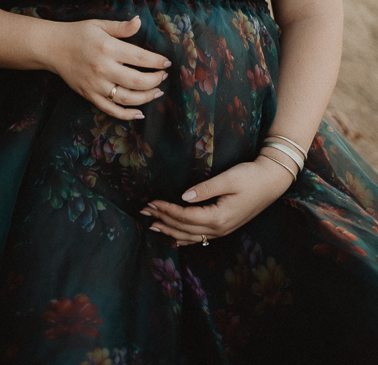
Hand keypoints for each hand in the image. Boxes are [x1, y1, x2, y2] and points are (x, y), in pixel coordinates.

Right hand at [48, 15, 170, 119]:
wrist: (52, 47)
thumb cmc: (78, 33)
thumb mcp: (100, 25)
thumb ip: (121, 27)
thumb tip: (140, 21)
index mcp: (108, 48)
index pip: (140, 58)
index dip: (157, 62)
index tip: (167, 63)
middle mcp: (103, 68)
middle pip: (137, 81)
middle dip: (155, 80)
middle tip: (163, 77)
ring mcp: (96, 84)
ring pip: (128, 98)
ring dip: (147, 97)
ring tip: (157, 92)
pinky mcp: (89, 95)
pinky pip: (111, 109)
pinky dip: (127, 114)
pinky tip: (140, 113)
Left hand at [139, 155, 292, 244]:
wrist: (272, 181)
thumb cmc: (251, 177)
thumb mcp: (228, 179)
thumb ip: (205, 189)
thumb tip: (184, 197)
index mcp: (219, 217)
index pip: (185, 216)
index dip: (166, 210)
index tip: (150, 202)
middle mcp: (220, 228)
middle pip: (184, 228)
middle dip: (163, 219)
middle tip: (144, 211)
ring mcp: (223, 230)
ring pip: (191, 236)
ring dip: (171, 230)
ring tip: (153, 224)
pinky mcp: (225, 226)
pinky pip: (200, 237)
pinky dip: (185, 238)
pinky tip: (175, 238)